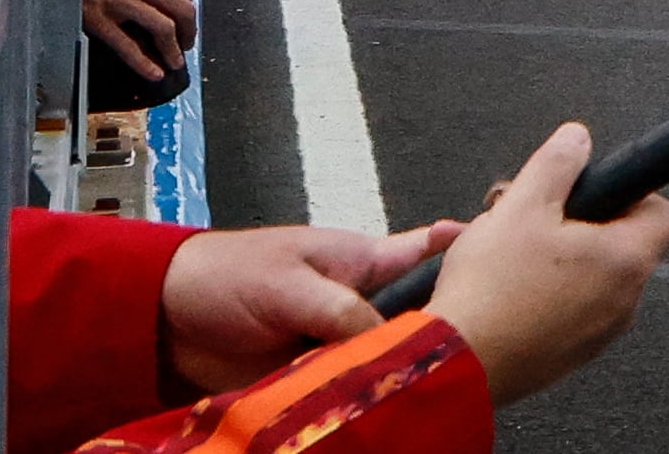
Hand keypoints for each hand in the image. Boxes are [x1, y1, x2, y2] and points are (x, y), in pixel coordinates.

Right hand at [80, 0, 197, 80]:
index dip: (188, 13)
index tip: (187, 23)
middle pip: (182, 11)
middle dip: (189, 32)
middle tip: (187, 44)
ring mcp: (123, 1)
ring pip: (163, 29)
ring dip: (173, 51)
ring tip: (174, 61)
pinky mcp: (102, 19)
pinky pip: (130, 46)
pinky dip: (145, 63)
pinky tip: (153, 72)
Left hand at [158, 222, 464, 397]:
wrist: (168, 321)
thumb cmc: (228, 276)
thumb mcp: (290, 282)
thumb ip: (341, 309)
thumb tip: (389, 342)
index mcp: (363, 262)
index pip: (427, 252)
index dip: (465, 255)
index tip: (501, 268)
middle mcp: (361, 306)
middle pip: (417, 321)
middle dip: (435, 338)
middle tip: (461, 358)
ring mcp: (340, 347)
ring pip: (385, 365)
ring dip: (392, 379)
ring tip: (421, 393)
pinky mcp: (317, 384)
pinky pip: (349, 397)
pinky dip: (358, 407)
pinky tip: (377, 415)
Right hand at [427, 122, 668, 405]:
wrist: (457, 364)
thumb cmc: (491, 292)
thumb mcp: (522, 204)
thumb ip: (557, 162)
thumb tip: (577, 140)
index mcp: (626, 260)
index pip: (663, 211)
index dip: (629, 190)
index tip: (593, 187)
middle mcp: (624, 301)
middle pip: (621, 242)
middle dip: (579, 220)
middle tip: (536, 213)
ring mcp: (599, 333)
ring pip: (590, 274)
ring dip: (558, 254)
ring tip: (512, 247)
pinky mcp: (571, 354)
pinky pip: (571, 307)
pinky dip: (547, 289)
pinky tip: (507, 283)